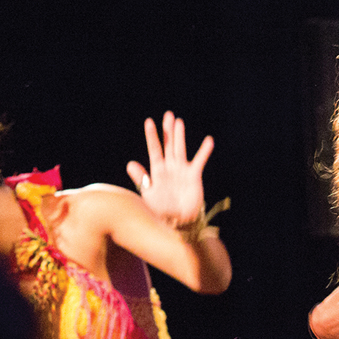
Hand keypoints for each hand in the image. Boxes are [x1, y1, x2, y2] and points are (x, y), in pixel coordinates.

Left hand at [126, 111, 214, 227]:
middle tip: (168, 114)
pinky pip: (198, 162)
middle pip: (168, 145)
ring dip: (180, 136)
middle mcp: (170, 168)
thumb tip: (130, 163)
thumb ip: (141, 178)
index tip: (149, 122)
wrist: (177, 223)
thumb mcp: (148, 194)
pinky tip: (208, 140)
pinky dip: (203, 152)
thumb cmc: (162, 210)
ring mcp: (182, 171)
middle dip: (168, 130)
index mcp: (158, 171)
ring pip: (181, 150)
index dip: (152, 136)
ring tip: (179, 122)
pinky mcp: (194, 177)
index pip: (154, 149)